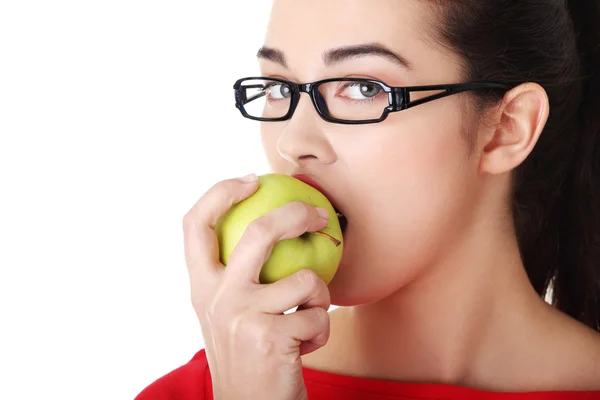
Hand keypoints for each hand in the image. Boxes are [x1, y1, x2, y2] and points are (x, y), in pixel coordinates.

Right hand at [183, 174, 331, 399]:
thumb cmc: (247, 356)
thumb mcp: (228, 313)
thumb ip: (237, 278)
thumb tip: (269, 229)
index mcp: (200, 287)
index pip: (194, 225)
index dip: (220, 193)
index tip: (251, 180)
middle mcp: (215, 298)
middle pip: (258, 233)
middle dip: (295, 215)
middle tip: (318, 214)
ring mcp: (242, 316)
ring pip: (305, 279)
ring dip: (320, 298)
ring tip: (309, 315)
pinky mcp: (271, 337)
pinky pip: (319, 316)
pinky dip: (321, 330)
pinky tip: (305, 346)